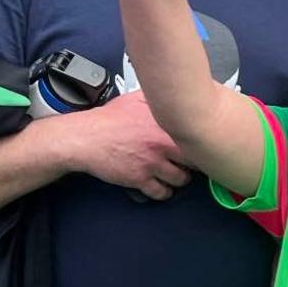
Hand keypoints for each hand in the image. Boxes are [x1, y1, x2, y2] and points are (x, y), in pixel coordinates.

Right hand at [64, 93, 193, 199]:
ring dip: (179, 179)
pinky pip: (161, 193)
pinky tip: (160, 186)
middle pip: (194, 161)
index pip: (198, 137)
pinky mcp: (140, 179)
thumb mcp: (136, 99)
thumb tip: (172, 94)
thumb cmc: (109, 119)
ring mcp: (152, 164)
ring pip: (180, 180)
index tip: (199, 147)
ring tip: (175, 174)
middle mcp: (162, 145)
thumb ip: (158, 98)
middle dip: (194, 164)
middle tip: (190, 163)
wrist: (86, 138)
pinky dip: (162, 192)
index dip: (201, 144)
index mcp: (165, 124)